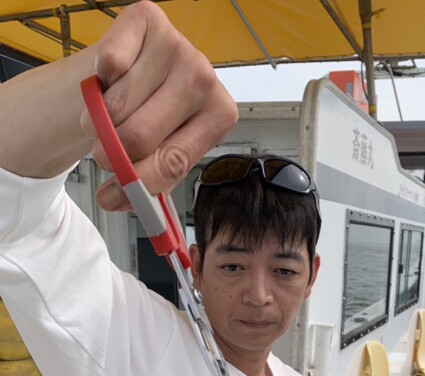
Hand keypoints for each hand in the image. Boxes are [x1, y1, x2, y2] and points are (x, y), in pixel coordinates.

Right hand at [80, 1, 237, 210]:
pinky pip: (109, 64)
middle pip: (140, 136)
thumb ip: (148, 181)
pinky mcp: (148, 20)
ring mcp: (179, 46)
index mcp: (219, 117)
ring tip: (107, 116)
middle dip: (111, 153)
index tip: (112, 197)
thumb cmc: (152, 114)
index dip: (137, 183)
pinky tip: (110, 81)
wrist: (134, 69)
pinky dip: (98, 80)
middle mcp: (206, 78)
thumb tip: (116, 199)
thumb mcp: (161, 151)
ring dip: (99, 120)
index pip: (172, 162)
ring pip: (118, 106)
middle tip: (102, 155)